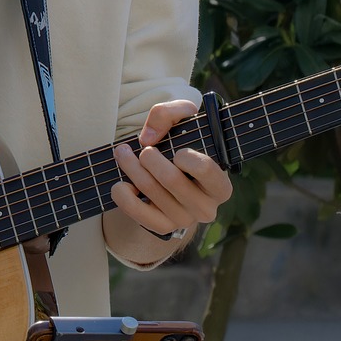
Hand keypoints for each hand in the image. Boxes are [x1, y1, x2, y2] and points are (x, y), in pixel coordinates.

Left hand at [109, 99, 231, 244]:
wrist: (168, 174)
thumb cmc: (182, 144)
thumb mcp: (182, 121)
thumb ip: (170, 113)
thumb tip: (149, 138)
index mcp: (220, 185)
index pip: (207, 170)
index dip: (187, 158)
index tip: (177, 150)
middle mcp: (206, 207)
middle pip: (172, 180)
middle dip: (149, 158)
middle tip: (142, 148)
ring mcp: (184, 220)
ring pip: (151, 190)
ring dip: (130, 167)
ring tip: (123, 153)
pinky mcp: (161, 227)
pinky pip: (136, 212)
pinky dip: (122, 194)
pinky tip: (121, 182)